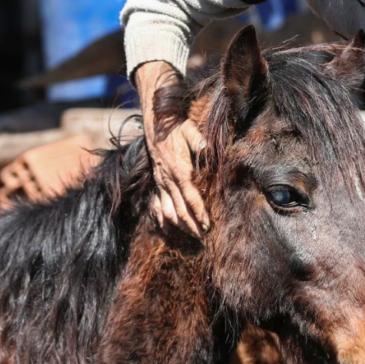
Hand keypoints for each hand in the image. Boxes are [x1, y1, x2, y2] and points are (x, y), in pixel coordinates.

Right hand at [136, 61, 210, 238]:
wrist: (156, 125)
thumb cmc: (176, 128)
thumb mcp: (190, 130)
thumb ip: (199, 142)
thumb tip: (208, 150)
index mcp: (180, 170)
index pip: (191, 197)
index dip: (200, 213)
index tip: (208, 225)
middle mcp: (168, 180)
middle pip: (180, 209)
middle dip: (192, 225)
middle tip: (203, 238)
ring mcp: (160, 183)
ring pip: (168, 210)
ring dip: (179, 225)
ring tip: (191, 236)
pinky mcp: (157, 183)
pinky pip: (157, 205)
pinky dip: (161, 219)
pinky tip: (168, 228)